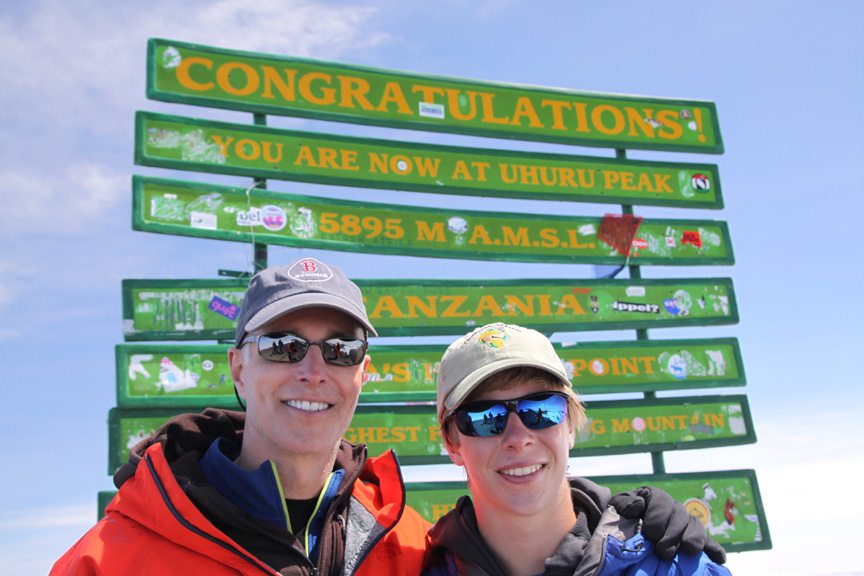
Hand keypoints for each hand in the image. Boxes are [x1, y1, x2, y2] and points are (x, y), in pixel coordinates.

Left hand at [610, 486, 725, 563]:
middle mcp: (673, 508)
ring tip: (688, 550)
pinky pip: (709, 543)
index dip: (658, 518)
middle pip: (681, 516)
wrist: (622, 534)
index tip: (649, 534)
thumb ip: (625, 503)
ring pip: (696, 526)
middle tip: (662, 551)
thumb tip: (640, 504)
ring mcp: (685, 524)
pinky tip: (719, 559)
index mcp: (655, 496)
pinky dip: (715, 549)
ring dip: (694, 538)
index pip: (663, 501)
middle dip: (673, 534)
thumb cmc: (620, 518)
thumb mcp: (617, 508)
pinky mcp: (694, 541)